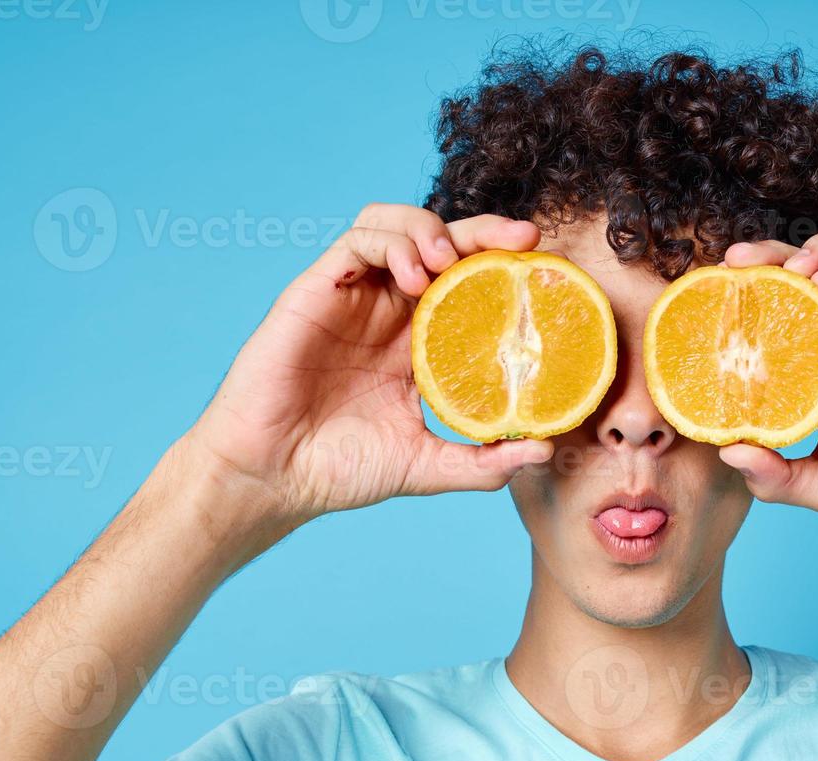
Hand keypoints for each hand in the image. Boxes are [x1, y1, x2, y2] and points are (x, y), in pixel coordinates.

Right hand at [184, 205, 553, 527]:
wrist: (274, 477)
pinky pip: (358, 241)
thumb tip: (543, 451)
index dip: (503, 267)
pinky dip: (393, 243)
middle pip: (443, 244)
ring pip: (398, 226)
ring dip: (433, 229)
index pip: (470, 285)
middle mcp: (390, 312)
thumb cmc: (342, 470)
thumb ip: (483, 464)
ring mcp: (355, 298)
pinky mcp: (317, 290)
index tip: (543, 265)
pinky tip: (415, 275)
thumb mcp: (428, 467)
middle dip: (485, 231)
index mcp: (420, 343)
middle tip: (523, 238)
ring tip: (452, 260)